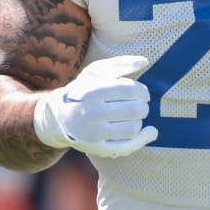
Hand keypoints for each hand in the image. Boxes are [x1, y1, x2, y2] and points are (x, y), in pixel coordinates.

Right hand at [33, 55, 159, 158]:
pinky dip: (143, 139)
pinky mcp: (97, 148)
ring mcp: (93, 134)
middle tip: (140, 105)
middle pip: (133, 110)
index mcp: (91, 91)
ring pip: (132, 129)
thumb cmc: (83, 90)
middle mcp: (90, 113)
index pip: (128, 90)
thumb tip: (145, 61)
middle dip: (143, 106)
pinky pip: (127, 147)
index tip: (143, 94)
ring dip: (139, 121)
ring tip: (134, 117)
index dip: (142, 92)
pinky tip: (150, 132)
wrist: (59, 117)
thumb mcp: (96, 72)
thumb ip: (120, 63)